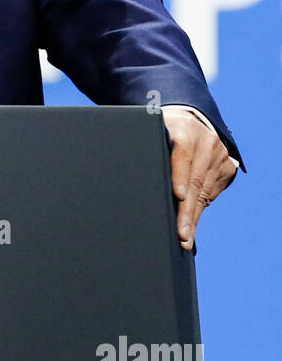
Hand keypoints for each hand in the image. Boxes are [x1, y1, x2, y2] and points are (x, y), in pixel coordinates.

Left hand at [161, 107, 236, 250]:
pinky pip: (213, 191)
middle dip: (187, 211)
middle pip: (195, 180)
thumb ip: (148, 153)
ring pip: (205, 191)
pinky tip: (192, 222)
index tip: (179, 195)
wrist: (188, 122)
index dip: (179, 176)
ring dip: (194, 216)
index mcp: (182, 130)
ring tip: (186, 237)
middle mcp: (205, 141)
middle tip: (182, 235)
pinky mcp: (227, 165)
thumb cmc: (161, 135)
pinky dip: (201, 207)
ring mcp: (219, 153)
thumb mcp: (153, 136)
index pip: (181, 155)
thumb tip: (134, 185)